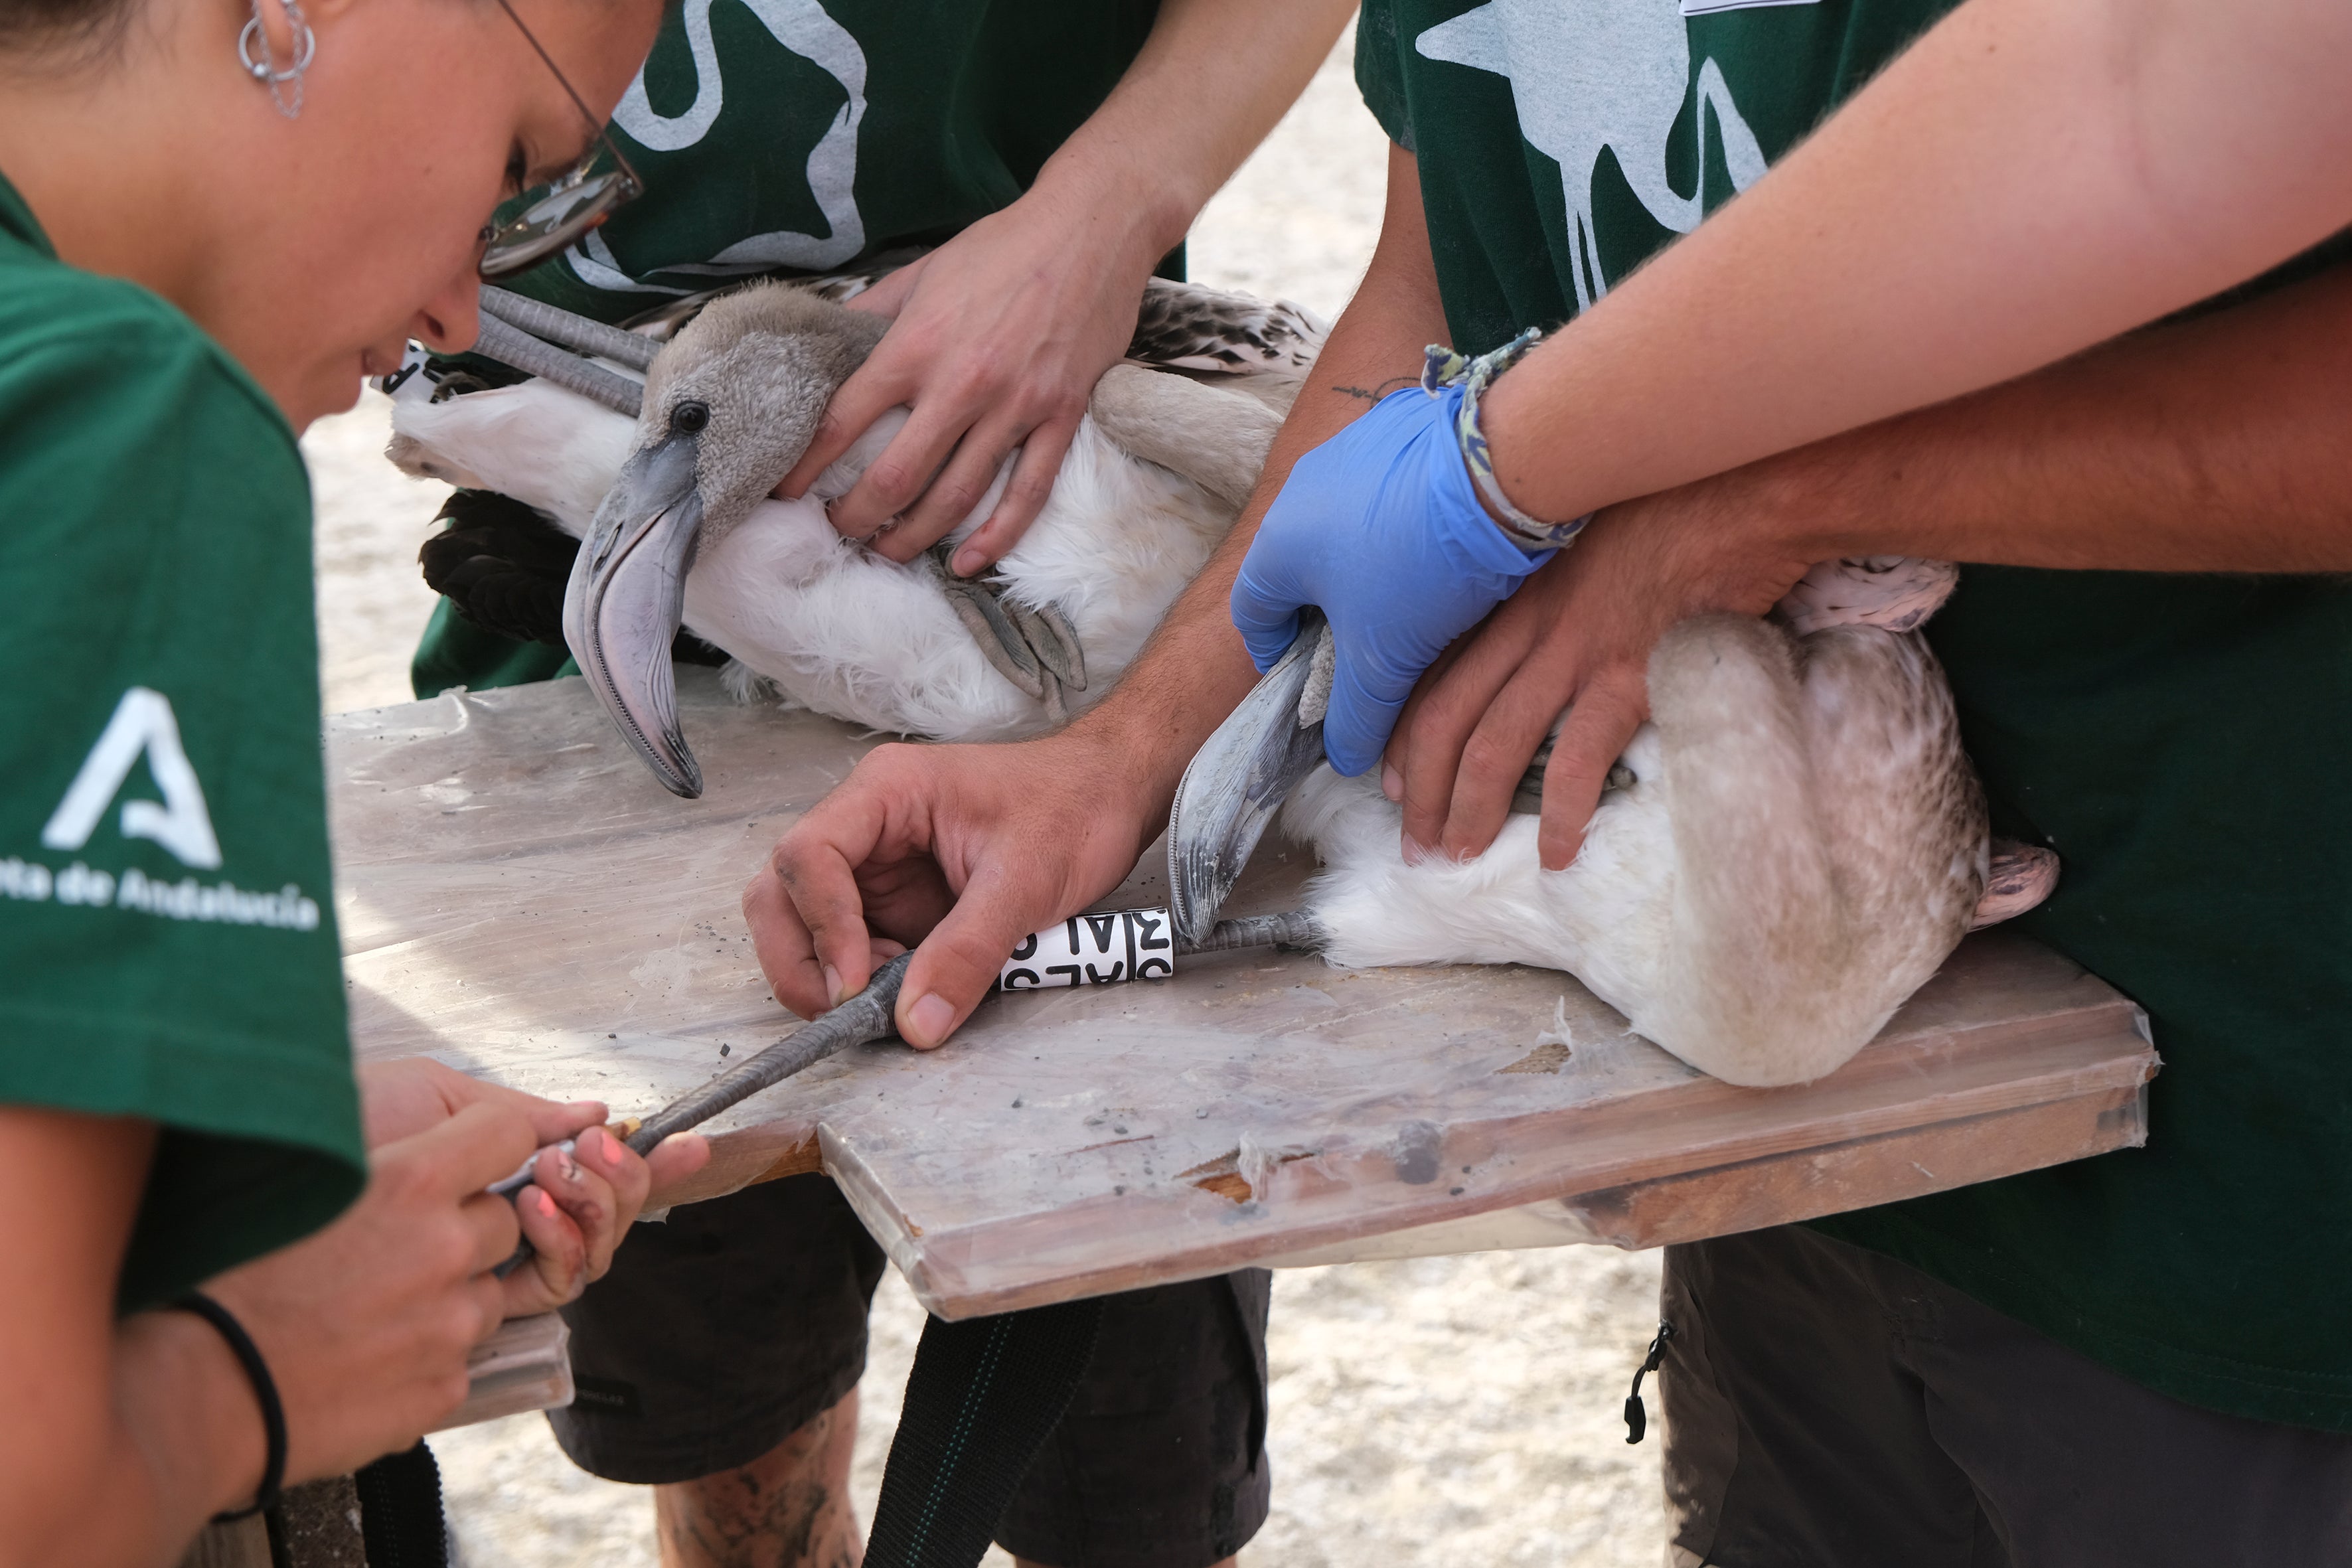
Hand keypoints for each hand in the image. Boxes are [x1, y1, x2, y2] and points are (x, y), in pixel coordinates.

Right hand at [203, 1102, 539, 1480]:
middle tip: (398, 1251)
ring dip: (449, 1297)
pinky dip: (426, 1356)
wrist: (199, 1393)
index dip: (493, 1142)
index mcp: (412, 1181)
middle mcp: (448, 1246)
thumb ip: (381, 1157)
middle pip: (502, 1220)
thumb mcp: (300, 1181)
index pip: (509, 1132)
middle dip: (465, 1229)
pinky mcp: (445, 1386)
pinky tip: (366, 1358)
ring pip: (487, 1293)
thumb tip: (423, 1134)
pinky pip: (458, 1357)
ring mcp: (451, 1322)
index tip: (471, 1157)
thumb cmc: (225, 1276)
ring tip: (373, 1310)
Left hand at [354, 1059, 708, 1314]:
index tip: (692, 1143)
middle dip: (624, 1179)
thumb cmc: (334, 1134)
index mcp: (497, 1177)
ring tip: (550, 1171)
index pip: (593, 1179)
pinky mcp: (480, 1310)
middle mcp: (505, 1229)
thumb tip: (595, 1113)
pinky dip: (564, 1241)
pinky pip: (558, 1285)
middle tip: (590, 1148)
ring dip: (596, 1203)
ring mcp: (496, 1270)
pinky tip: (533, 1204)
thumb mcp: (431, 1095)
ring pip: (595, 1252)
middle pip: (610, 1217)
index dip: (649, 1166)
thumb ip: (515, 1114)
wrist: (276, 1180)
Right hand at [743, 731, 1158, 1048]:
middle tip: (846, 1011)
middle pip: (784, 893)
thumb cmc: (1073, 808)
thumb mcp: (1024, 881)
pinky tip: (914, 990)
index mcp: (886, 791)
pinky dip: (869, 983)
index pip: (809, 854)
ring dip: (833, 976)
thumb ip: (968, 951)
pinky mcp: (896, 904)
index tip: (854, 982)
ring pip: (807, 927)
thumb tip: (916, 1022)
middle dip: (802, 959)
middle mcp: (867, 826)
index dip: (821, 923)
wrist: (1111, 798)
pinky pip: (857, 950)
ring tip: (895, 998)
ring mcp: (877, 868)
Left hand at [776, 194, 1159, 575]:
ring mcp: (1015, 405)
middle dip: (856, 517)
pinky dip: (997, 536)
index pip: (842, 420)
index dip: (804, 466)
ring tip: (887, 553)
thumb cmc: (1002, 246)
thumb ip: (872, 314)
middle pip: (895, 476)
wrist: (1092, 227)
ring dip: (914, 537)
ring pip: (956, 496)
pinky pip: (1027, 492)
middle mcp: (961, 382)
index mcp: (915, 344)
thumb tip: (824, 343)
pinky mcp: (1061, 417)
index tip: (784, 493)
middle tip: (838, 532)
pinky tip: (968, 562)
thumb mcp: (922, 271)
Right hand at [1229, 385, 1549, 775]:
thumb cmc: (1423, 566)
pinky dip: (1405, 519)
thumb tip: (1344, 758)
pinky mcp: (1399, 426)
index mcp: (1278, 543)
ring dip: (1368, 563)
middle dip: (1329, 610)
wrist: (1501, 465)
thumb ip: (1357, 714)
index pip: (1253, 612)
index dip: (1278, 655)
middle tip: (1370, 645)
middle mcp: (1301, 488)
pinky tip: (1446, 541)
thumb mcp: (1386, 659)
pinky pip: (1389, 486)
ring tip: (1416, 593)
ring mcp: (1350, 449)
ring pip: (1345, 524)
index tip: (1312, 679)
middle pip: (1299, 567)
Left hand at [1383, 474, 1812, 867]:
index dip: (1406, 731)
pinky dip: (1562, 815)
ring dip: (1467, 808)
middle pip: (1446, 716)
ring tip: (1456, 857)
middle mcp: (1530, 623)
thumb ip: (1561, 589)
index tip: (1390, 776)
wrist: (1743, 490)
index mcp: (1517, 592)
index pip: (1437, 671)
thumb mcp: (1592, 540)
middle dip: (1420, 786)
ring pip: (1492, 743)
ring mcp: (1575, 651)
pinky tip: (1556, 854)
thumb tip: (1557, 638)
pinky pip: (1578, 760)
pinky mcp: (1628, 677)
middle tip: (1413, 841)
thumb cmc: (1679, 506)